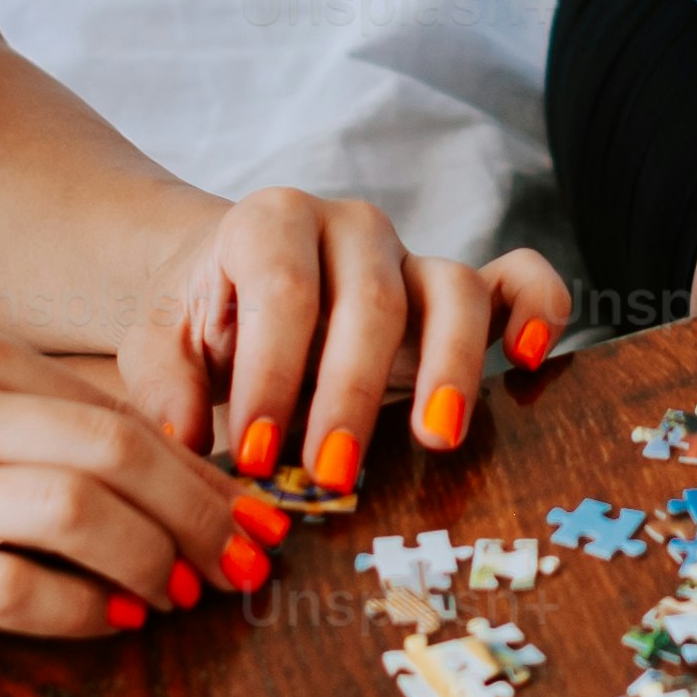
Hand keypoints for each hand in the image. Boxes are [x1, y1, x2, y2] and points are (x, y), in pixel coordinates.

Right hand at [0, 321, 270, 638]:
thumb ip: (21, 422)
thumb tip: (154, 474)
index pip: (115, 410)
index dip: (198, 468)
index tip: (250, 514)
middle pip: (119, 454)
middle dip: (202, 515)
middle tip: (250, 564)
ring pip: (81, 514)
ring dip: (154, 562)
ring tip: (186, 596)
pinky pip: (16, 589)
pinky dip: (82, 610)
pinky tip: (112, 623)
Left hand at [123, 186, 569, 500]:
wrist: (229, 285)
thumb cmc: (203, 321)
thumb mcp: (160, 342)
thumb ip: (163, 383)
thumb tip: (182, 438)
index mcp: (271, 223)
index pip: (283, 294)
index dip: (273, 376)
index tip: (256, 456)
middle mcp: (350, 227)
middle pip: (370, 300)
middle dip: (350, 394)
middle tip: (330, 474)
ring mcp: (410, 255)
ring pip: (452, 290)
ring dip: (448, 369)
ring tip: (433, 439)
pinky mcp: (458, 286)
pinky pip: (518, 278)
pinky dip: (536, 310)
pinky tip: (531, 360)